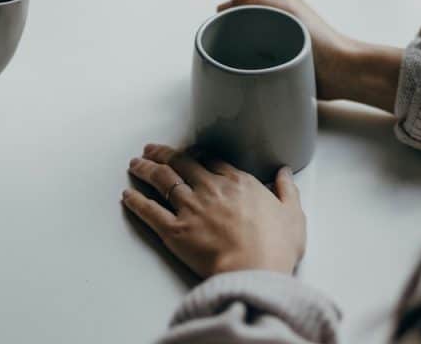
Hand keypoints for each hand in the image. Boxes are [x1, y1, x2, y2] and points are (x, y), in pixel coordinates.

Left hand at [122, 144, 305, 278]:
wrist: (254, 270)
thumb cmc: (275, 247)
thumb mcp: (293, 215)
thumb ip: (287, 190)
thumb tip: (285, 173)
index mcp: (238, 183)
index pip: (212, 161)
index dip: (197, 155)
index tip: (189, 153)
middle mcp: (211, 189)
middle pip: (182, 164)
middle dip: (164, 154)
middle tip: (152, 149)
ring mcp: (190, 208)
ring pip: (163, 180)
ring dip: (146, 169)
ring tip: (135, 163)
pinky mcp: (175, 231)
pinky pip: (149, 211)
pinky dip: (136, 201)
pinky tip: (127, 195)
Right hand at [219, 0, 402, 112]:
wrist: (342, 72)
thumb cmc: (319, 39)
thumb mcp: (284, 7)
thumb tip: (222, 8)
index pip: (237, 3)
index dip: (227, 17)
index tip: (225, 33)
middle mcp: (275, 15)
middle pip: (238, 24)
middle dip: (232, 36)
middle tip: (233, 52)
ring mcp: (277, 38)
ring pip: (244, 44)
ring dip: (240, 53)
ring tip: (244, 64)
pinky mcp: (279, 60)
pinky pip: (255, 61)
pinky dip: (249, 66)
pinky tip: (250, 74)